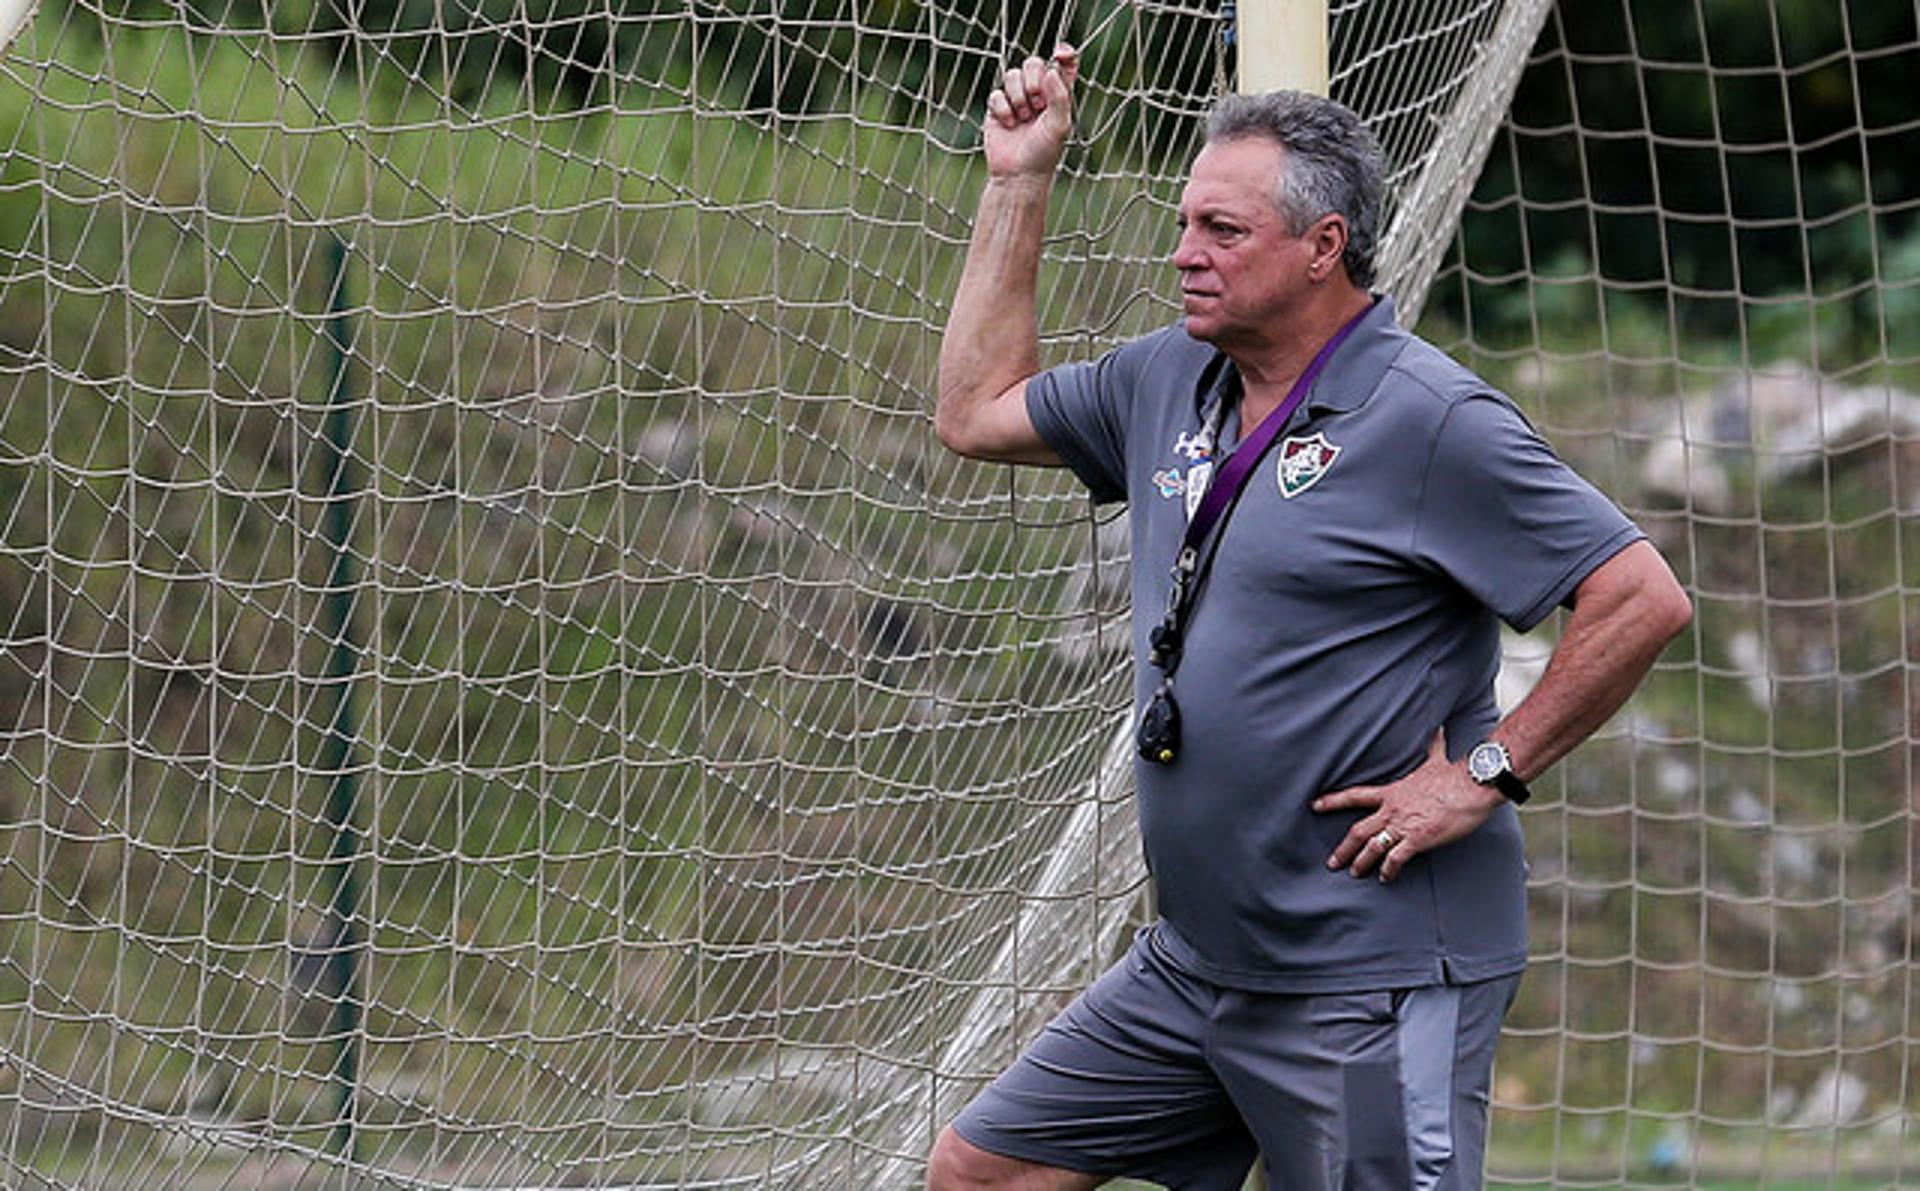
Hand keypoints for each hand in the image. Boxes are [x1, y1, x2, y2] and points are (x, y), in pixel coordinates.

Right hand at [984, 43, 1078, 179]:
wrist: (1018, 175)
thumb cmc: (1044, 153)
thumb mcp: (1060, 125)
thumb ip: (1060, 96)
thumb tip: (1051, 69)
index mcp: (1058, 95)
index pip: (1063, 65)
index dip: (1063, 53)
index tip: (1060, 54)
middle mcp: (1038, 93)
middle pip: (1033, 63)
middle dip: (1034, 79)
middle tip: (1038, 103)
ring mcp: (1016, 99)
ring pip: (1012, 75)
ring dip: (1018, 96)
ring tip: (1024, 118)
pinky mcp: (997, 108)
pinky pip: (996, 93)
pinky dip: (1003, 108)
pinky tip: (1010, 125)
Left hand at [1314, 731, 1504, 882]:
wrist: (1471, 786)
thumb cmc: (1455, 775)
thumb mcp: (1437, 759)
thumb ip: (1433, 747)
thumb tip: (1439, 731)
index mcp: (1392, 792)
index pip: (1355, 795)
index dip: (1333, 801)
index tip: (1316, 806)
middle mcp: (1392, 810)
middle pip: (1358, 831)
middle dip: (1343, 849)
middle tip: (1332, 862)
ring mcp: (1403, 826)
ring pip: (1372, 848)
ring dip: (1361, 862)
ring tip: (1355, 873)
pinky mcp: (1418, 839)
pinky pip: (1396, 859)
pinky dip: (1389, 870)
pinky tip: (1386, 877)